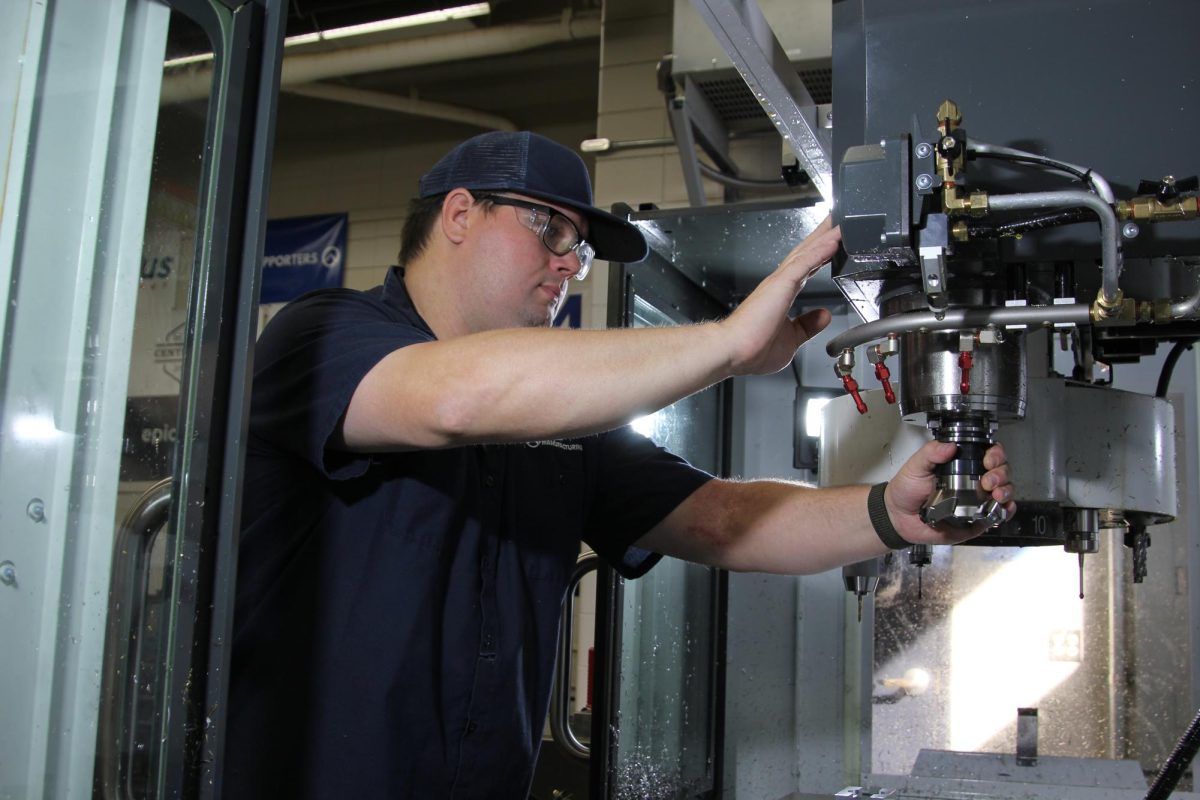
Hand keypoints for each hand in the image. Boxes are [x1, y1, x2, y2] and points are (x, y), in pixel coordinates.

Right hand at [718, 217, 841, 375]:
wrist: (734, 352)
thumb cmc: (752, 349)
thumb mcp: (792, 339)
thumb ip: (808, 325)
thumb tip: (823, 317)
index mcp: (784, 294)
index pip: (808, 266)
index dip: (822, 252)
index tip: (834, 241)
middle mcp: (781, 283)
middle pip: (808, 251)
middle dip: (824, 233)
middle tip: (839, 217)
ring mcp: (781, 281)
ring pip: (808, 251)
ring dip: (826, 235)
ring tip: (842, 220)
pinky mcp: (781, 283)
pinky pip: (806, 262)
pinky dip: (821, 250)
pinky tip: (834, 239)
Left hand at [884, 440, 1015, 544]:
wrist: (899, 516)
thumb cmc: (907, 490)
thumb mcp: (916, 466)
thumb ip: (931, 452)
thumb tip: (949, 445)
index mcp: (961, 465)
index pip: (988, 454)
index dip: (995, 454)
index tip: (988, 459)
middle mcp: (973, 481)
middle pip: (1001, 472)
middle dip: (1001, 474)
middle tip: (989, 480)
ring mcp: (977, 500)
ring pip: (1004, 492)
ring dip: (1006, 491)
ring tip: (995, 494)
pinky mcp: (977, 519)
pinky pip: (998, 515)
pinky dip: (1007, 511)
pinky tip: (1004, 508)